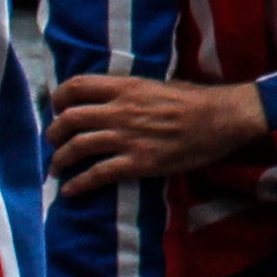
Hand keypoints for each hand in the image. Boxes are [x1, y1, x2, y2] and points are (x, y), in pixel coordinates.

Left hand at [50, 71, 273, 197]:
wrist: (222, 118)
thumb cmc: (196, 99)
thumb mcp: (158, 84)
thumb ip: (130, 92)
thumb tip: (111, 100)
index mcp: (126, 87)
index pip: (77, 86)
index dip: (59, 98)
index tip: (57, 108)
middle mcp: (120, 110)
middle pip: (70, 118)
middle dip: (54, 133)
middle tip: (54, 142)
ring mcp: (128, 137)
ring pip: (78, 146)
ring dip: (60, 159)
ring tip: (56, 168)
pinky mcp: (138, 163)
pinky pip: (98, 174)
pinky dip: (79, 184)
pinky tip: (70, 191)